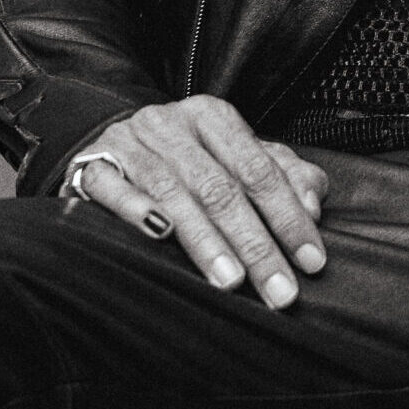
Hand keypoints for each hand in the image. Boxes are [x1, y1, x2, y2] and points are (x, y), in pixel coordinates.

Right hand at [65, 95, 329, 306]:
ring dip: (205, 240)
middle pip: (221, 187)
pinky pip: (114, 188)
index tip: (311, 261)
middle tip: (279, 290)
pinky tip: (159, 237)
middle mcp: (172, 124)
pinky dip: (137, 210)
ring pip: (173, 192)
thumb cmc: (186, 160)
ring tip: (231, 281)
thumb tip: (314, 204)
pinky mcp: (94, 166)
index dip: (289, 216)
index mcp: (213, 117)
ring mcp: (130, 144)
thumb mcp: (237, 159)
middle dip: (255, 244)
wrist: (110, 144)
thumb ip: (283, 175)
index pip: (260, 169)